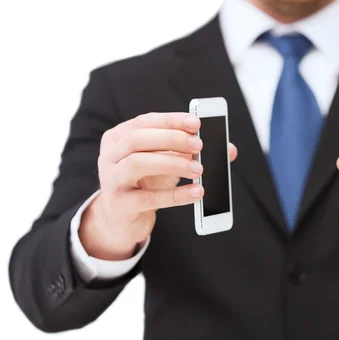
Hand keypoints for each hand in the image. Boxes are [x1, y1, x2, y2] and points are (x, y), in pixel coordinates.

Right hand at [80, 112, 237, 260]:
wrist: (122, 219)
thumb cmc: (145, 183)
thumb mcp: (166, 163)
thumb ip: (192, 153)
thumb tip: (229, 150)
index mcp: (118, 137)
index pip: (145, 122)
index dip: (171, 121)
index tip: (196, 123)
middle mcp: (109, 155)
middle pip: (137, 139)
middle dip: (172, 139)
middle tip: (199, 146)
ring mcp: (111, 180)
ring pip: (137, 163)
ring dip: (172, 163)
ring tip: (199, 170)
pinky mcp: (119, 205)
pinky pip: (149, 198)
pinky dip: (176, 195)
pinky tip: (197, 193)